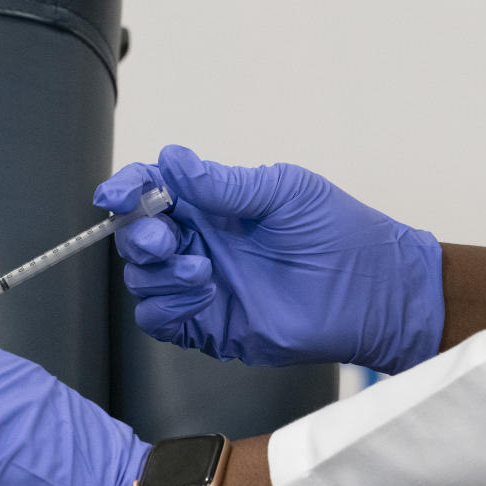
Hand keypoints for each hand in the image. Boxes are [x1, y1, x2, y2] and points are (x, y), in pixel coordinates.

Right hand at [94, 145, 443, 373]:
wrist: (371, 293)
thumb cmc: (337, 233)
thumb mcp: (283, 192)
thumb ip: (224, 184)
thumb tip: (172, 160)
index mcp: (212, 204)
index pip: (152, 191)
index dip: (126, 189)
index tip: (114, 195)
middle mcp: (198, 242)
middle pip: (136, 236)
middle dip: (139, 235)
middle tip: (168, 238)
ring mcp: (198, 285)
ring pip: (141, 277)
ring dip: (157, 272)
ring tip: (200, 270)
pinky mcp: (204, 325)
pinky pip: (157, 317)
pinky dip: (165, 306)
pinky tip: (202, 295)